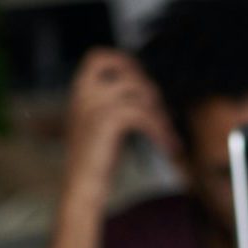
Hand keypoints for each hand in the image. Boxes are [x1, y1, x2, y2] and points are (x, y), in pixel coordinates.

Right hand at [62, 48, 176, 198]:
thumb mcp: (99, 127)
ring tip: (168, 134)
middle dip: (149, 88)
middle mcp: (84, 94)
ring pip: (140, 96)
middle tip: (162, 111)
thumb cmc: (94, 164)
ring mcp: (94, 105)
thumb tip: (147, 94)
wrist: (81, 190)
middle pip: (126, 71)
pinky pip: (144, 116)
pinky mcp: (108, 121)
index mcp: (79, 92)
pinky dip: (160, 131)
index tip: (142, 77)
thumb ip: (114, 105)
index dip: (123, 61)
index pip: (97, 57)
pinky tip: (168, 146)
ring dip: (160, 114)